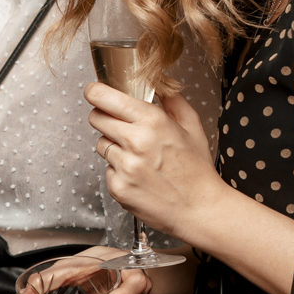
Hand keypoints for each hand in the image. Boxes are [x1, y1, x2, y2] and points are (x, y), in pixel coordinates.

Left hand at [89, 82, 293, 293]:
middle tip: (119, 125)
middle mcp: (135, 142)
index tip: (94, 92)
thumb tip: (159, 84)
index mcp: (152, 122)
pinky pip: (107, 169)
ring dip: (113, 146)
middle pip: (96, 118)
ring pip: (101, 144)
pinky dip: (118, 170)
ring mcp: (124, 166)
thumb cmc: (197, 171)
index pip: (105, 98)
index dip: (95, 92)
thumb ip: (173, 100)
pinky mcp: (117, 187)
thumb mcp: (193, 127)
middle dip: (104, 117)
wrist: (200, 209)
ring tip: (138, 156)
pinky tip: (139, 175)